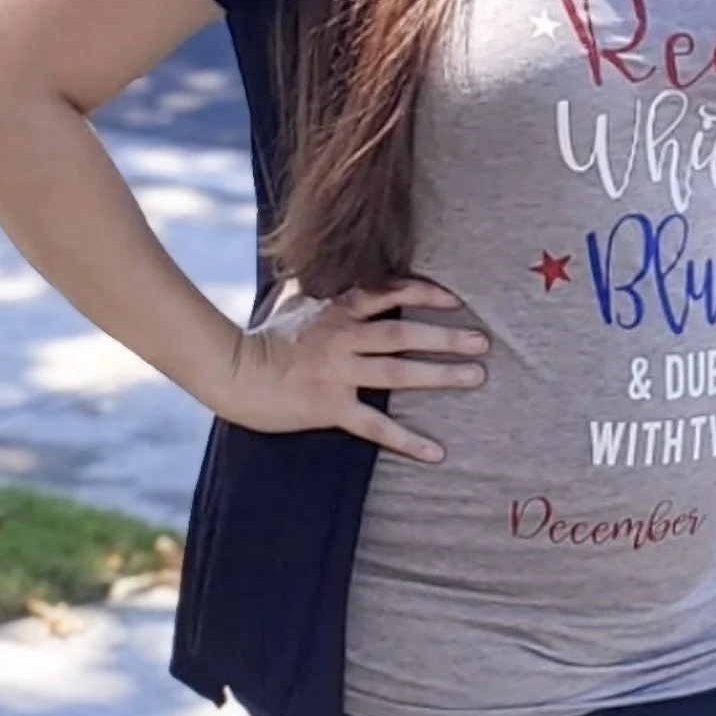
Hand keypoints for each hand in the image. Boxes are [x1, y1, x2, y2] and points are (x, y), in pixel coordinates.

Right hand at [217, 276, 487, 461]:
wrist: (231, 372)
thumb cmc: (263, 336)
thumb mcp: (293, 301)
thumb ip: (319, 285)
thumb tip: (329, 263)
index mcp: (336, 309)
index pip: (390, 293)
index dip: (425, 294)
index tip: (456, 299)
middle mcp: (343, 336)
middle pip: (404, 332)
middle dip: (447, 336)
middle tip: (484, 342)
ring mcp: (338, 372)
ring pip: (399, 371)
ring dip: (441, 375)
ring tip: (476, 377)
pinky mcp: (330, 407)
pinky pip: (376, 425)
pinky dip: (408, 440)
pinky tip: (437, 452)